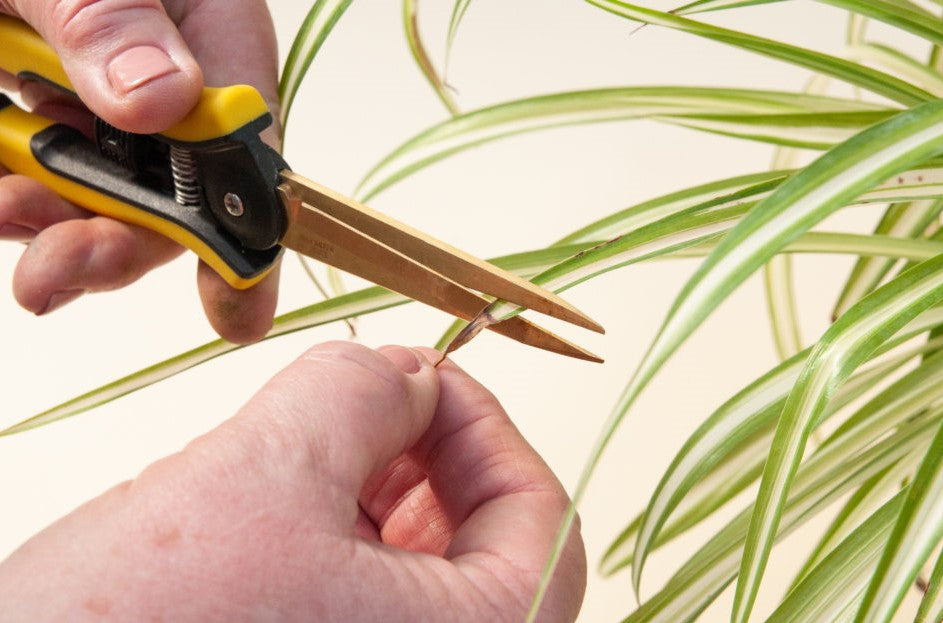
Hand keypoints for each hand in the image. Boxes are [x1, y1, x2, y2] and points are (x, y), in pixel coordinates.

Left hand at [0, 0, 280, 342]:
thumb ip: (116, 13)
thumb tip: (162, 100)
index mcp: (209, 32)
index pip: (242, 152)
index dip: (242, 237)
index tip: (234, 311)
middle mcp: (166, 75)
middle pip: (164, 191)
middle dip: (111, 241)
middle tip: (49, 276)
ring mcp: (99, 93)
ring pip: (92, 189)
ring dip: (44, 218)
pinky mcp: (41, 101)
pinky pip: (32, 166)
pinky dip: (7, 189)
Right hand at [0, 342, 586, 621]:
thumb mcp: (266, 471)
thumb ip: (361, 393)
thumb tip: (410, 374)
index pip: (541, 517)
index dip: (485, 426)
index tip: (425, 376)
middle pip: (485, 545)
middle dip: (427, 455)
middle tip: (366, 400)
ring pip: (418, 573)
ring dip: (379, 492)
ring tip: (307, 451)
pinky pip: (362, 605)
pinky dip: (340, 540)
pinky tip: (280, 506)